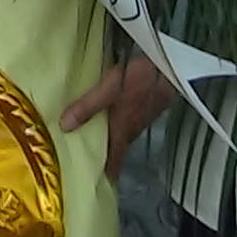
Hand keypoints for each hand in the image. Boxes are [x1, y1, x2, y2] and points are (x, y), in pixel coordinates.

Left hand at [60, 55, 175, 179]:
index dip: (111, 168)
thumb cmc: (140, 69)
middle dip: (114, 151)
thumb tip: (64, 127)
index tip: (106, 182)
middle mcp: (140, 120)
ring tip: (109, 137)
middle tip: (101, 159)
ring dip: (122, 134)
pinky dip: (130, 118)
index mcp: (126, 123)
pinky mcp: (160, 95)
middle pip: (124, 141)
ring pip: (133, 127)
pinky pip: (141, 114)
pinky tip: (125, 111)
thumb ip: (89, 105)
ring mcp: (152, 108)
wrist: (172, 54)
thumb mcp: (110, 85)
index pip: (117, 152)